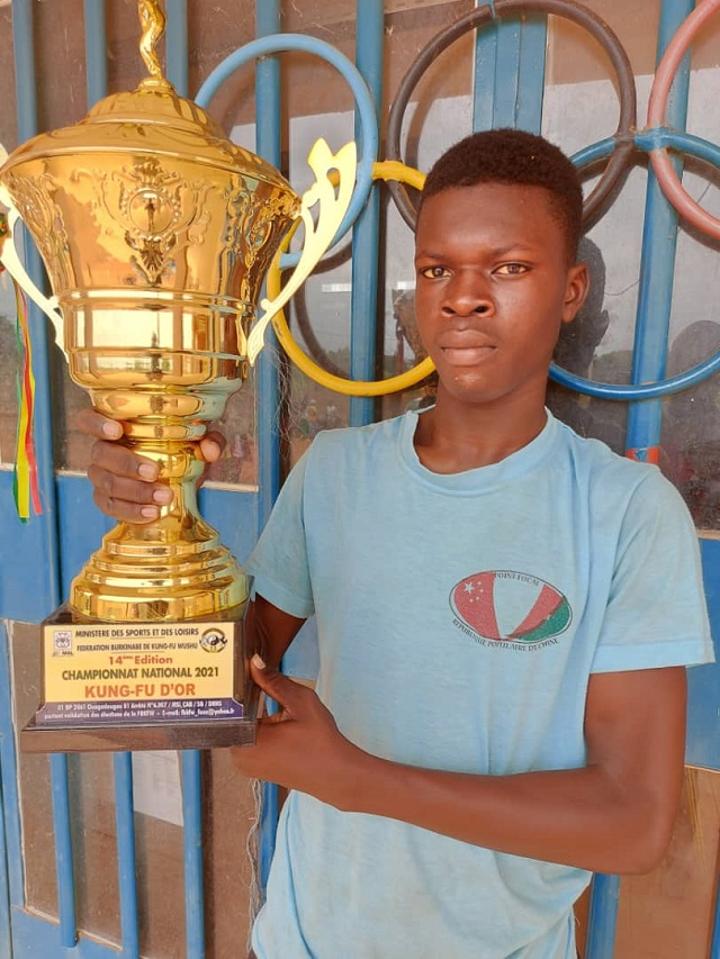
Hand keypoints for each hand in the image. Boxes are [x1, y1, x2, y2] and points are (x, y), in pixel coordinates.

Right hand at [75, 407, 225, 522]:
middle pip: (100, 454)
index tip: (116, 431)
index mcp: (116, 426)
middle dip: (127, 464)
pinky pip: (110, 506)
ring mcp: (101, 476)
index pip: (87, 419)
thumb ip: (208, 439)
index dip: (95, 423)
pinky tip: (151, 513)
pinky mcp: (106, 499)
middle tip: (154, 472)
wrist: (180, 478)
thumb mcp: (198, 441)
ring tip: (163, 496)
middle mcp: (102, 449)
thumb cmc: (181, 449)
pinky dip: (130, 511)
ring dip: (134, 491)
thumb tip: (210, 449)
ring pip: (105, 483)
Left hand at [232, 655, 360, 808]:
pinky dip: (258, 725)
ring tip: (266, 692)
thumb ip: (273, 681)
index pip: (230, 705)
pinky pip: (249, 738)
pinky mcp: (254, 767)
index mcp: (244, 742)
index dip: (236, 683)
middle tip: (257, 675)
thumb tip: (254, 662)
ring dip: (253, 710)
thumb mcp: (300, 702)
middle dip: (245, 696)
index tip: (242, 666)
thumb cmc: (320, 741)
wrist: (337, 774)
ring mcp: (245, 765)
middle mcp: (238, 756)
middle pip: (234, 716)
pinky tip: (273, 714)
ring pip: (242, 726)